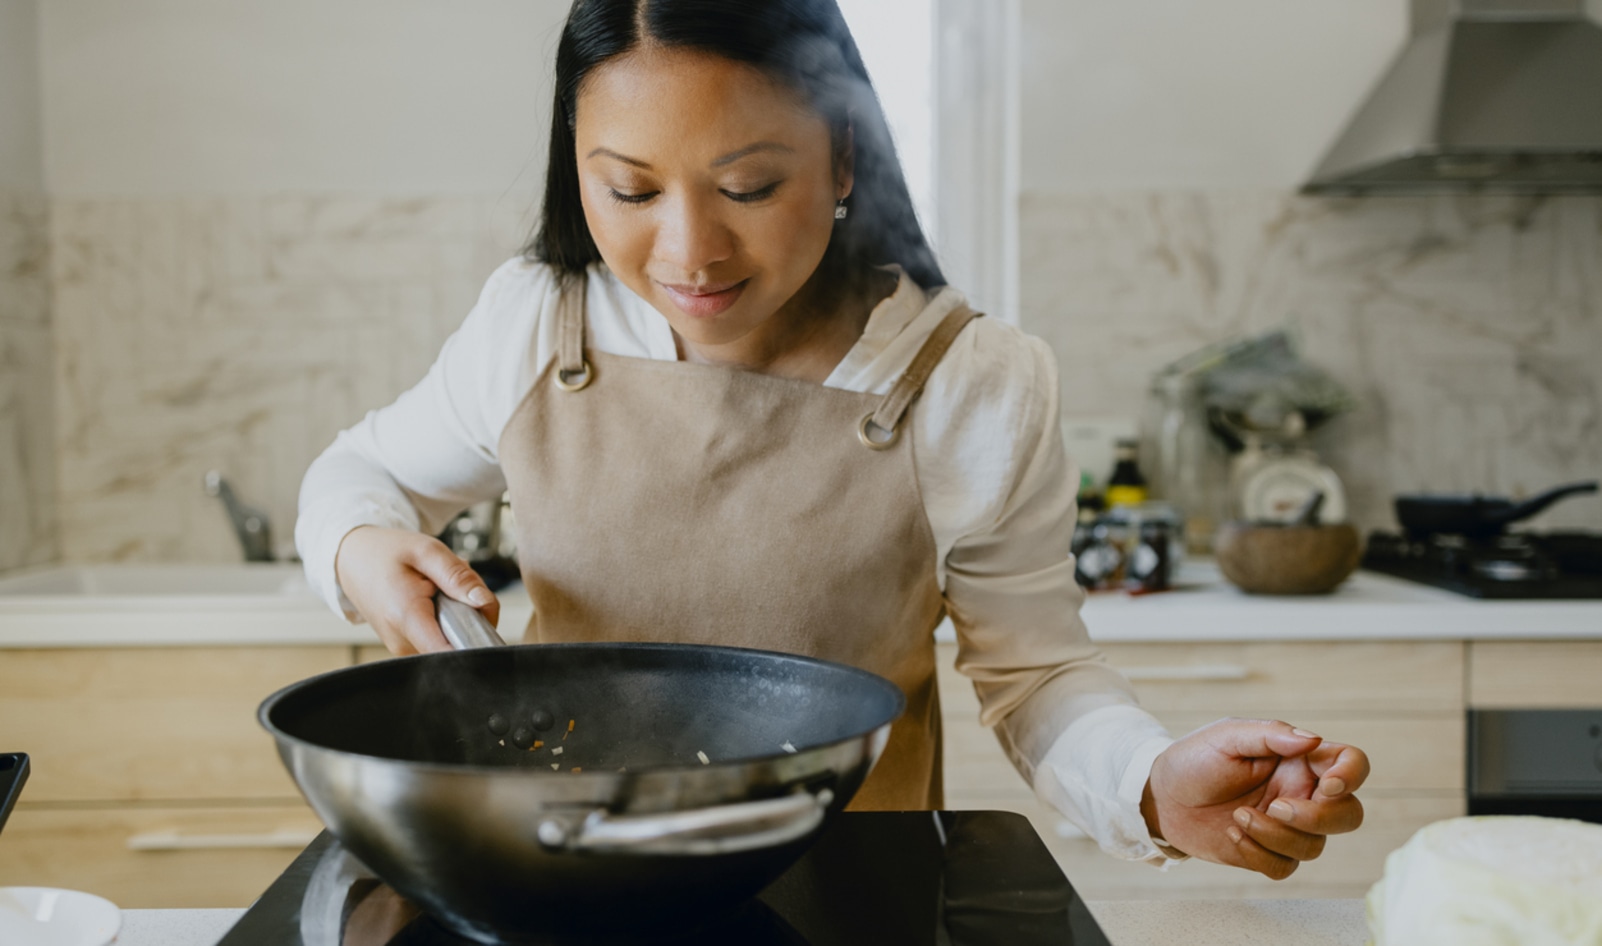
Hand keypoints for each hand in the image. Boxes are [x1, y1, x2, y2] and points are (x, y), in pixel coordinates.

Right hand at [333, 525, 499, 654]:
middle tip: (455, 586)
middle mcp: (401, 641)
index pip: (450, 653)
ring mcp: (402, 648)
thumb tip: (484, 603)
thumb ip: (458, 577)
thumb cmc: (385, 553)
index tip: (481, 617)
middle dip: (470, 614)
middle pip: (459, 642)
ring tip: (439, 590)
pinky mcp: (406, 647)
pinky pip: (441, 639)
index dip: (476, 640)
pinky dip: (446, 619)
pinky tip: (433, 601)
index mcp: (405, 616)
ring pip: (453, 640)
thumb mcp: (426, 551)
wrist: (352, 560)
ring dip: (458, 615)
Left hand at [1142, 718, 1367, 879]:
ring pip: (1314, 846)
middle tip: (1276, 806)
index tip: (1328, 784)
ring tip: (1238, 816)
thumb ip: (1270, 734)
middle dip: (1318, 817)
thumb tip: (1313, 738)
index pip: (1351, 764)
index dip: (1352, 775)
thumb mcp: (1226, 736)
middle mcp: (1300, 793)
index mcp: (1298, 759)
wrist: (1161, 797)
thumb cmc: (1194, 760)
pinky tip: (1233, 833)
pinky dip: (1259, 854)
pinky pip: (1285, 868)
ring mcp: (1286, 826)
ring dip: (1276, 835)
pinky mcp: (1267, 852)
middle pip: (1348, 815)